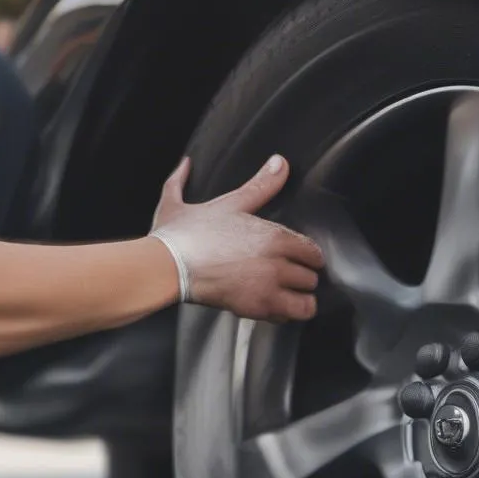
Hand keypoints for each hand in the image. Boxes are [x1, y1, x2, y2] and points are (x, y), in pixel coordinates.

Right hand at [150, 155, 324, 320]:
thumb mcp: (226, 202)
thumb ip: (258, 183)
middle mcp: (276, 262)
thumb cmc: (188, 234)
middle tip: (292, 277)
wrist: (166, 265)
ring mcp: (267, 288)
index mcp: (273, 235)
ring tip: (289, 295)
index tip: (300, 258)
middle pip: (312, 276)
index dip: (308, 255)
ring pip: (306, 301)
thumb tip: (278, 161)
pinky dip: (285, 314)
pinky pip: (289, 316)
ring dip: (300, 298)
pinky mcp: (256, 309)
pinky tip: (276, 307)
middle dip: (303, 277)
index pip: (312, 251)